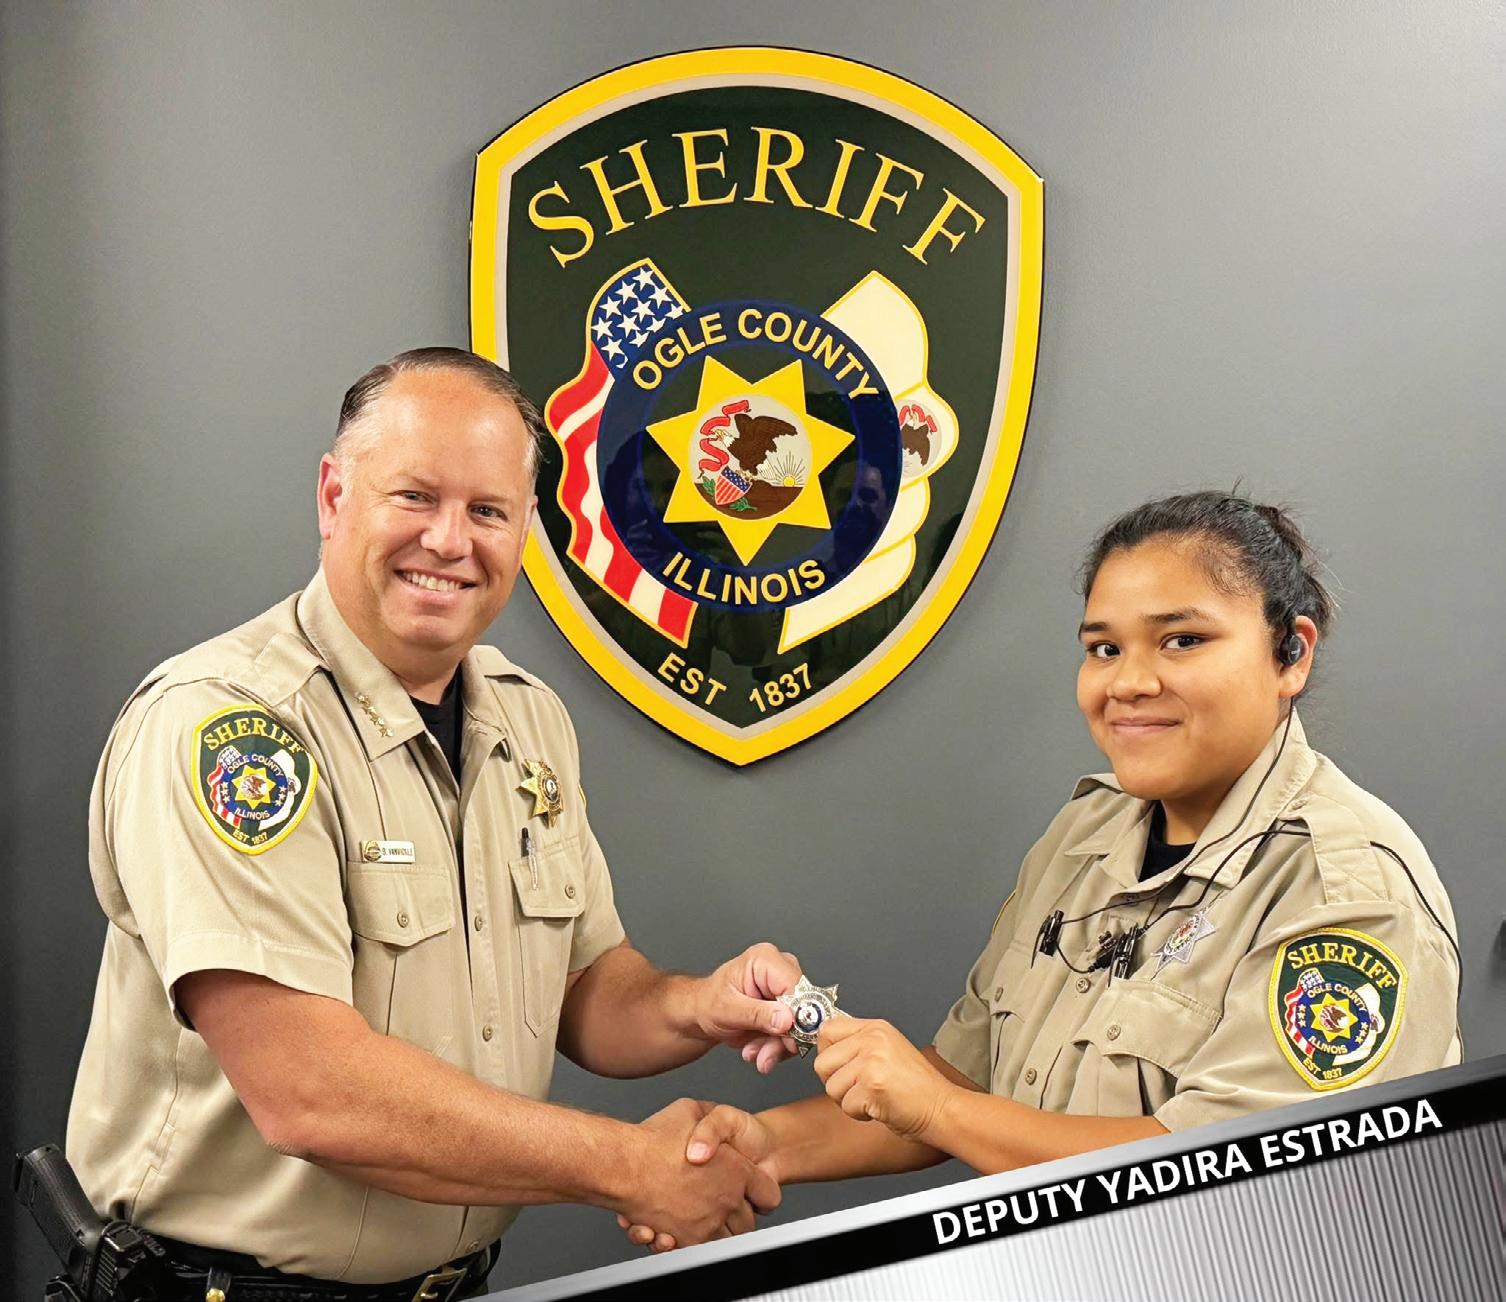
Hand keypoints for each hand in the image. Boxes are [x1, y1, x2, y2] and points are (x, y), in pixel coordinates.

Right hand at [617, 1098, 780, 1250]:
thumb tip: (714, 1123)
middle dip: (740, 1215)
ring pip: (727, 1241)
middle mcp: (726, 1201)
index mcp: (737, 1170)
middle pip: (749, 1223)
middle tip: (725, 1203)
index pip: (769, 1194)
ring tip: (703, 1217)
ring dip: (719, 1232)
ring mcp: (707, 1225)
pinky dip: (695, 1244)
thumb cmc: (653, 1138)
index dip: (761, 1190)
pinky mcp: (685, 1241)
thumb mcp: (691, 1109)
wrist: (623, 1165)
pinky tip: (683, 1229)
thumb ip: (710, 1118)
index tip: (753, 1189)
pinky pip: (702, 1252)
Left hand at [691, 942, 801, 1073]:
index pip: (797, 986)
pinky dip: (776, 1048)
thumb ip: (757, 1014)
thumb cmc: (709, 1002)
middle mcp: (780, 971)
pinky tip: (758, 1050)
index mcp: (766, 960)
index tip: (788, 1038)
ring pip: (800, 1025)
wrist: (703, 1015)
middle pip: (802, 1008)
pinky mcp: (787, 1009)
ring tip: (755, 1053)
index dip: (797, 1015)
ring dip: (778, 1046)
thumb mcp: (727, 1009)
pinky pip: (793, 1034)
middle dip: (783, 1037)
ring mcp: (785, 990)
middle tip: (764, 1054)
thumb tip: (787, 1019)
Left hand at [813, 1018, 955, 1141]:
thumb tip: (826, 1050)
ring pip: (831, 1087)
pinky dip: (860, 1114)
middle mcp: (872, 1039)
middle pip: (822, 1063)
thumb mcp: (888, 1051)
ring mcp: (872, 1061)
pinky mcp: (873, 1086)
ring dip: (848, 1101)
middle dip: (836, 1083)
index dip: (827, 1054)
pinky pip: (846, 1106)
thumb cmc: (916, 1087)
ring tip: (873, 1097)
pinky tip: (880, 1107)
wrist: (942, 1108)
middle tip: (860, 1088)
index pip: (827, 1030)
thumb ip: (859, 1046)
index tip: (836, 1068)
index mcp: (875, 1028)